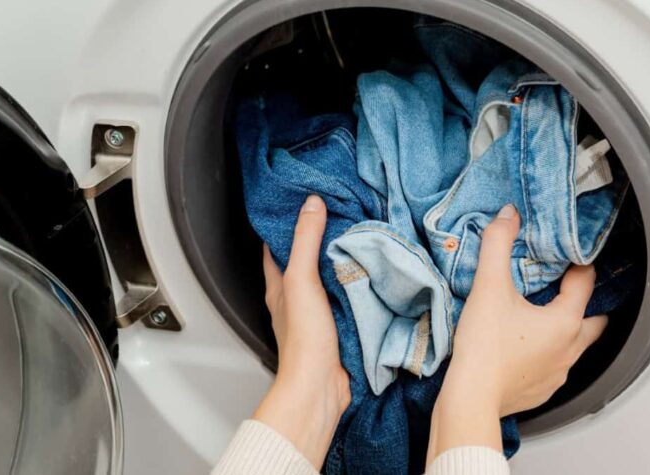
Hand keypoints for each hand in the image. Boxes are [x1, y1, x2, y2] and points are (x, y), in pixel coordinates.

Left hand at [252, 195, 350, 469]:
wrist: (322, 385)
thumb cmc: (304, 338)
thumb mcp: (302, 280)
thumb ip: (306, 241)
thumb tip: (311, 203)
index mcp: (279, 287)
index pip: (277, 248)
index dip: (286, 225)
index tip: (303, 204)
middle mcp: (295, 299)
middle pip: (305, 262)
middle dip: (320, 241)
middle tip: (340, 216)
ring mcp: (317, 315)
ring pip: (328, 281)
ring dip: (341, 264)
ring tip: (360, 238)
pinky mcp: (338, 328)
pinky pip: (348, 300)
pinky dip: (357, 286)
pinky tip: (372, 276)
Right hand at [426, 204, 606, 463]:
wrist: (470, 400)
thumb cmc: (484, 346)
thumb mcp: (489, 287)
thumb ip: (498, 244)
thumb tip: (508, 214)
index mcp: (566, 321)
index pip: (585, 282)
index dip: (578, 263)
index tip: (567, 254)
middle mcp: (570, 349)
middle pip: (595, 320)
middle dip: (585, 303)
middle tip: (566, 287)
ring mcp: (558, 374)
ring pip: (575, 346)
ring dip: (565, 330)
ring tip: (543, 316)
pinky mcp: (542, 391)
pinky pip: (554, 367)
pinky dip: (546, 354)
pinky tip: (526, 347)